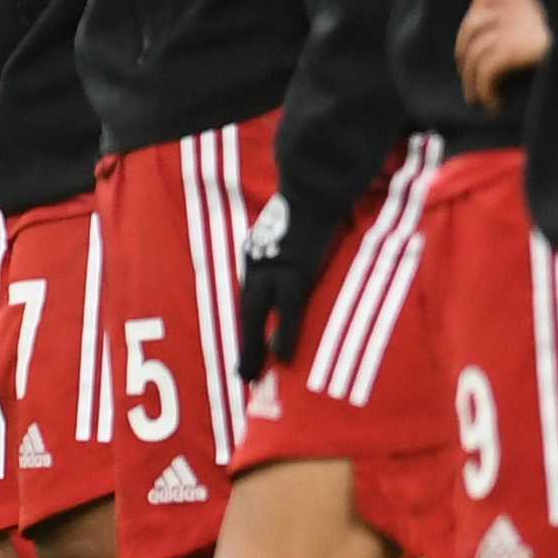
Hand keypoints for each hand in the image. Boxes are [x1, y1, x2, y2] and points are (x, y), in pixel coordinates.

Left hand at [233, 191, 331, 377]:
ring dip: (253, 347)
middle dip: (245, 343)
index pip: (250, 295)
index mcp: (258, 253)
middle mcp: (258, 262)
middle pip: (247, 310)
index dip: (250, 324)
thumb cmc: (310, 203)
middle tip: (244, 375)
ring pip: (257, 315)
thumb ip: (289, 247)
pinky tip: (282, 357)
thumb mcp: (291, 227)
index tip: (249, 348)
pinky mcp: (293, 270)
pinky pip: (287, 310)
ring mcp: (273, 267)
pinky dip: (284, 334)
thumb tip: (298, 263)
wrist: (314, 182)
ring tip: (252, 375)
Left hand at [455, 0, 550, 109]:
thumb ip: (545, 10)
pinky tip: (494, 103)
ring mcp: (510, 25)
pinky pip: (486, 71)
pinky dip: (485, 89)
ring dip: (471, 78)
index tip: (476, 38)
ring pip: (475, 52)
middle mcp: (513, 4)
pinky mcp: (512, 47)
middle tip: (468, 75)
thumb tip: (532, 34)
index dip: (475, 18)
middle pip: (472, 25)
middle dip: (464, 52)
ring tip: (477, 97)